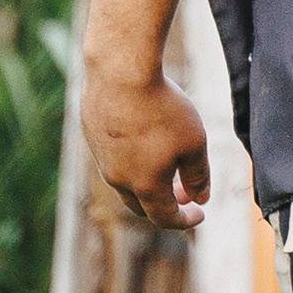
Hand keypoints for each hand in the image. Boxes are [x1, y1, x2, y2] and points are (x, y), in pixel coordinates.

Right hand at [85, 66, 211, 228]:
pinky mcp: (91, 133)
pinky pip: (112, 155)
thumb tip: (201, 198)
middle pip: (141, 204)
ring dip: (146, 181)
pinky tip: (144, 137)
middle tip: (184, 192)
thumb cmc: (162, 108)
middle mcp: (118, 178)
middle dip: (164, 204)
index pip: (165, 217)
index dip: (185, 220)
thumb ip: (198, 176)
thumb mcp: (194, 143)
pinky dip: (131, 158)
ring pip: (124, 180)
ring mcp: (101, 156)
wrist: (120, 72)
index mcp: (145, 186)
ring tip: (166, 164)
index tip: (200, 214)